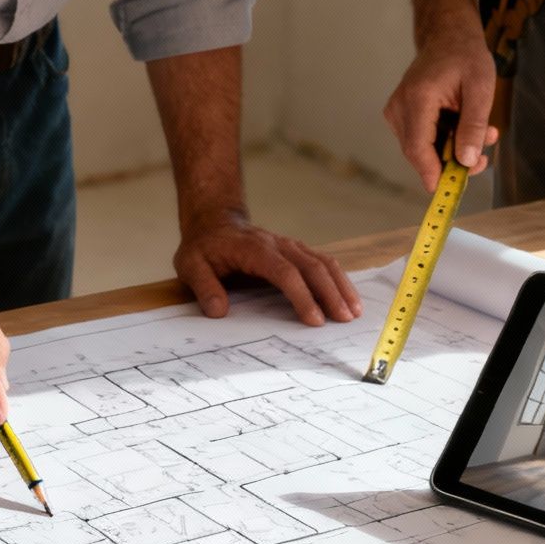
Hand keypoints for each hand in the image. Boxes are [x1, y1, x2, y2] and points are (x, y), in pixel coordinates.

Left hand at [174, 211, 361, 325]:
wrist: (214, 223)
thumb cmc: (204, 248)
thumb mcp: (191, 265)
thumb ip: (204, 287)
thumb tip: (218, 310)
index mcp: (255, 250)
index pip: (285, 272)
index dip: (301, 295)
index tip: (314, 319)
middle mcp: (278, 245)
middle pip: (312, 267)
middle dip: (331, 293)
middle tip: (343, 320)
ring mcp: (291, 246)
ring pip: (324, 262)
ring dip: (341, 286)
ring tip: (354, 312)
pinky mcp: (297, 251)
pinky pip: (324, 262)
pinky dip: (339, 279)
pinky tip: (348, 298)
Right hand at [383, 22, 497, 192]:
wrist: (447, 36)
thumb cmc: (465, 56)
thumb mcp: (480, 88)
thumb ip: (473, 126)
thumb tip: (466, 161)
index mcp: (417, 98)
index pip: (418, 148)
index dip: (432, 173)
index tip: (448, 191)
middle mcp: (400, 107)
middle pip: (419, 152)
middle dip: (450, 163)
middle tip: (482, 160)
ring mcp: (397, 112)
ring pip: (421, 149)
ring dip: (451, 151)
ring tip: (483, 136)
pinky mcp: (401, 115)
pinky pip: (421, 140)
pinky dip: (444, 142)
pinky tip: (465, 130)